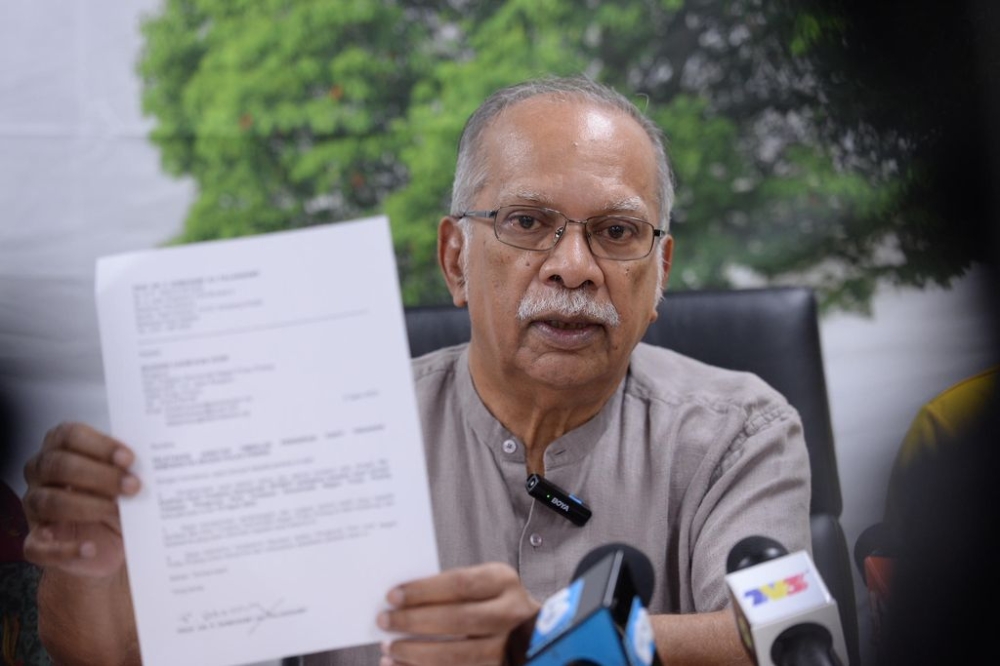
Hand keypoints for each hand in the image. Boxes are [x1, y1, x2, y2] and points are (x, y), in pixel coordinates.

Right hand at [21, 422, 139, 578]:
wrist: (107, 545)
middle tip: (133, 486)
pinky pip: (37, 546)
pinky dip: (64, 549)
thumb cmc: (115, 502)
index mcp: (61, 449)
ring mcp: (34, 509)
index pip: (69, 435)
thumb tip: (150, 465)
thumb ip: (129, 470)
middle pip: (59, 465)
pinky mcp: (35, 543)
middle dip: (100, 475)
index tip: (129, 458)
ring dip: (87, 506)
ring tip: (119, 512)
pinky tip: (90, 548)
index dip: (100, 445)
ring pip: (49, 502)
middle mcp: (41, 475)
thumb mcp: (124, 482)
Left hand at [377, 562, 540, 665]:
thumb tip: (402, 599)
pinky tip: (401, 664)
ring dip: (415, 652)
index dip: (423, 591)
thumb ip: (450, 588)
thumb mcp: (482, 582)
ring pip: (456, 654)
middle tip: (385, 621)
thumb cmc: (495, 601)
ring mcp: (506, 646)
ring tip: (389, 647)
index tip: (393, 596)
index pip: (459, 584)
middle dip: (414, 621)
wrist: (530, 630)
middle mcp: (509, 614)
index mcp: (503, 581)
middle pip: (457, 619)